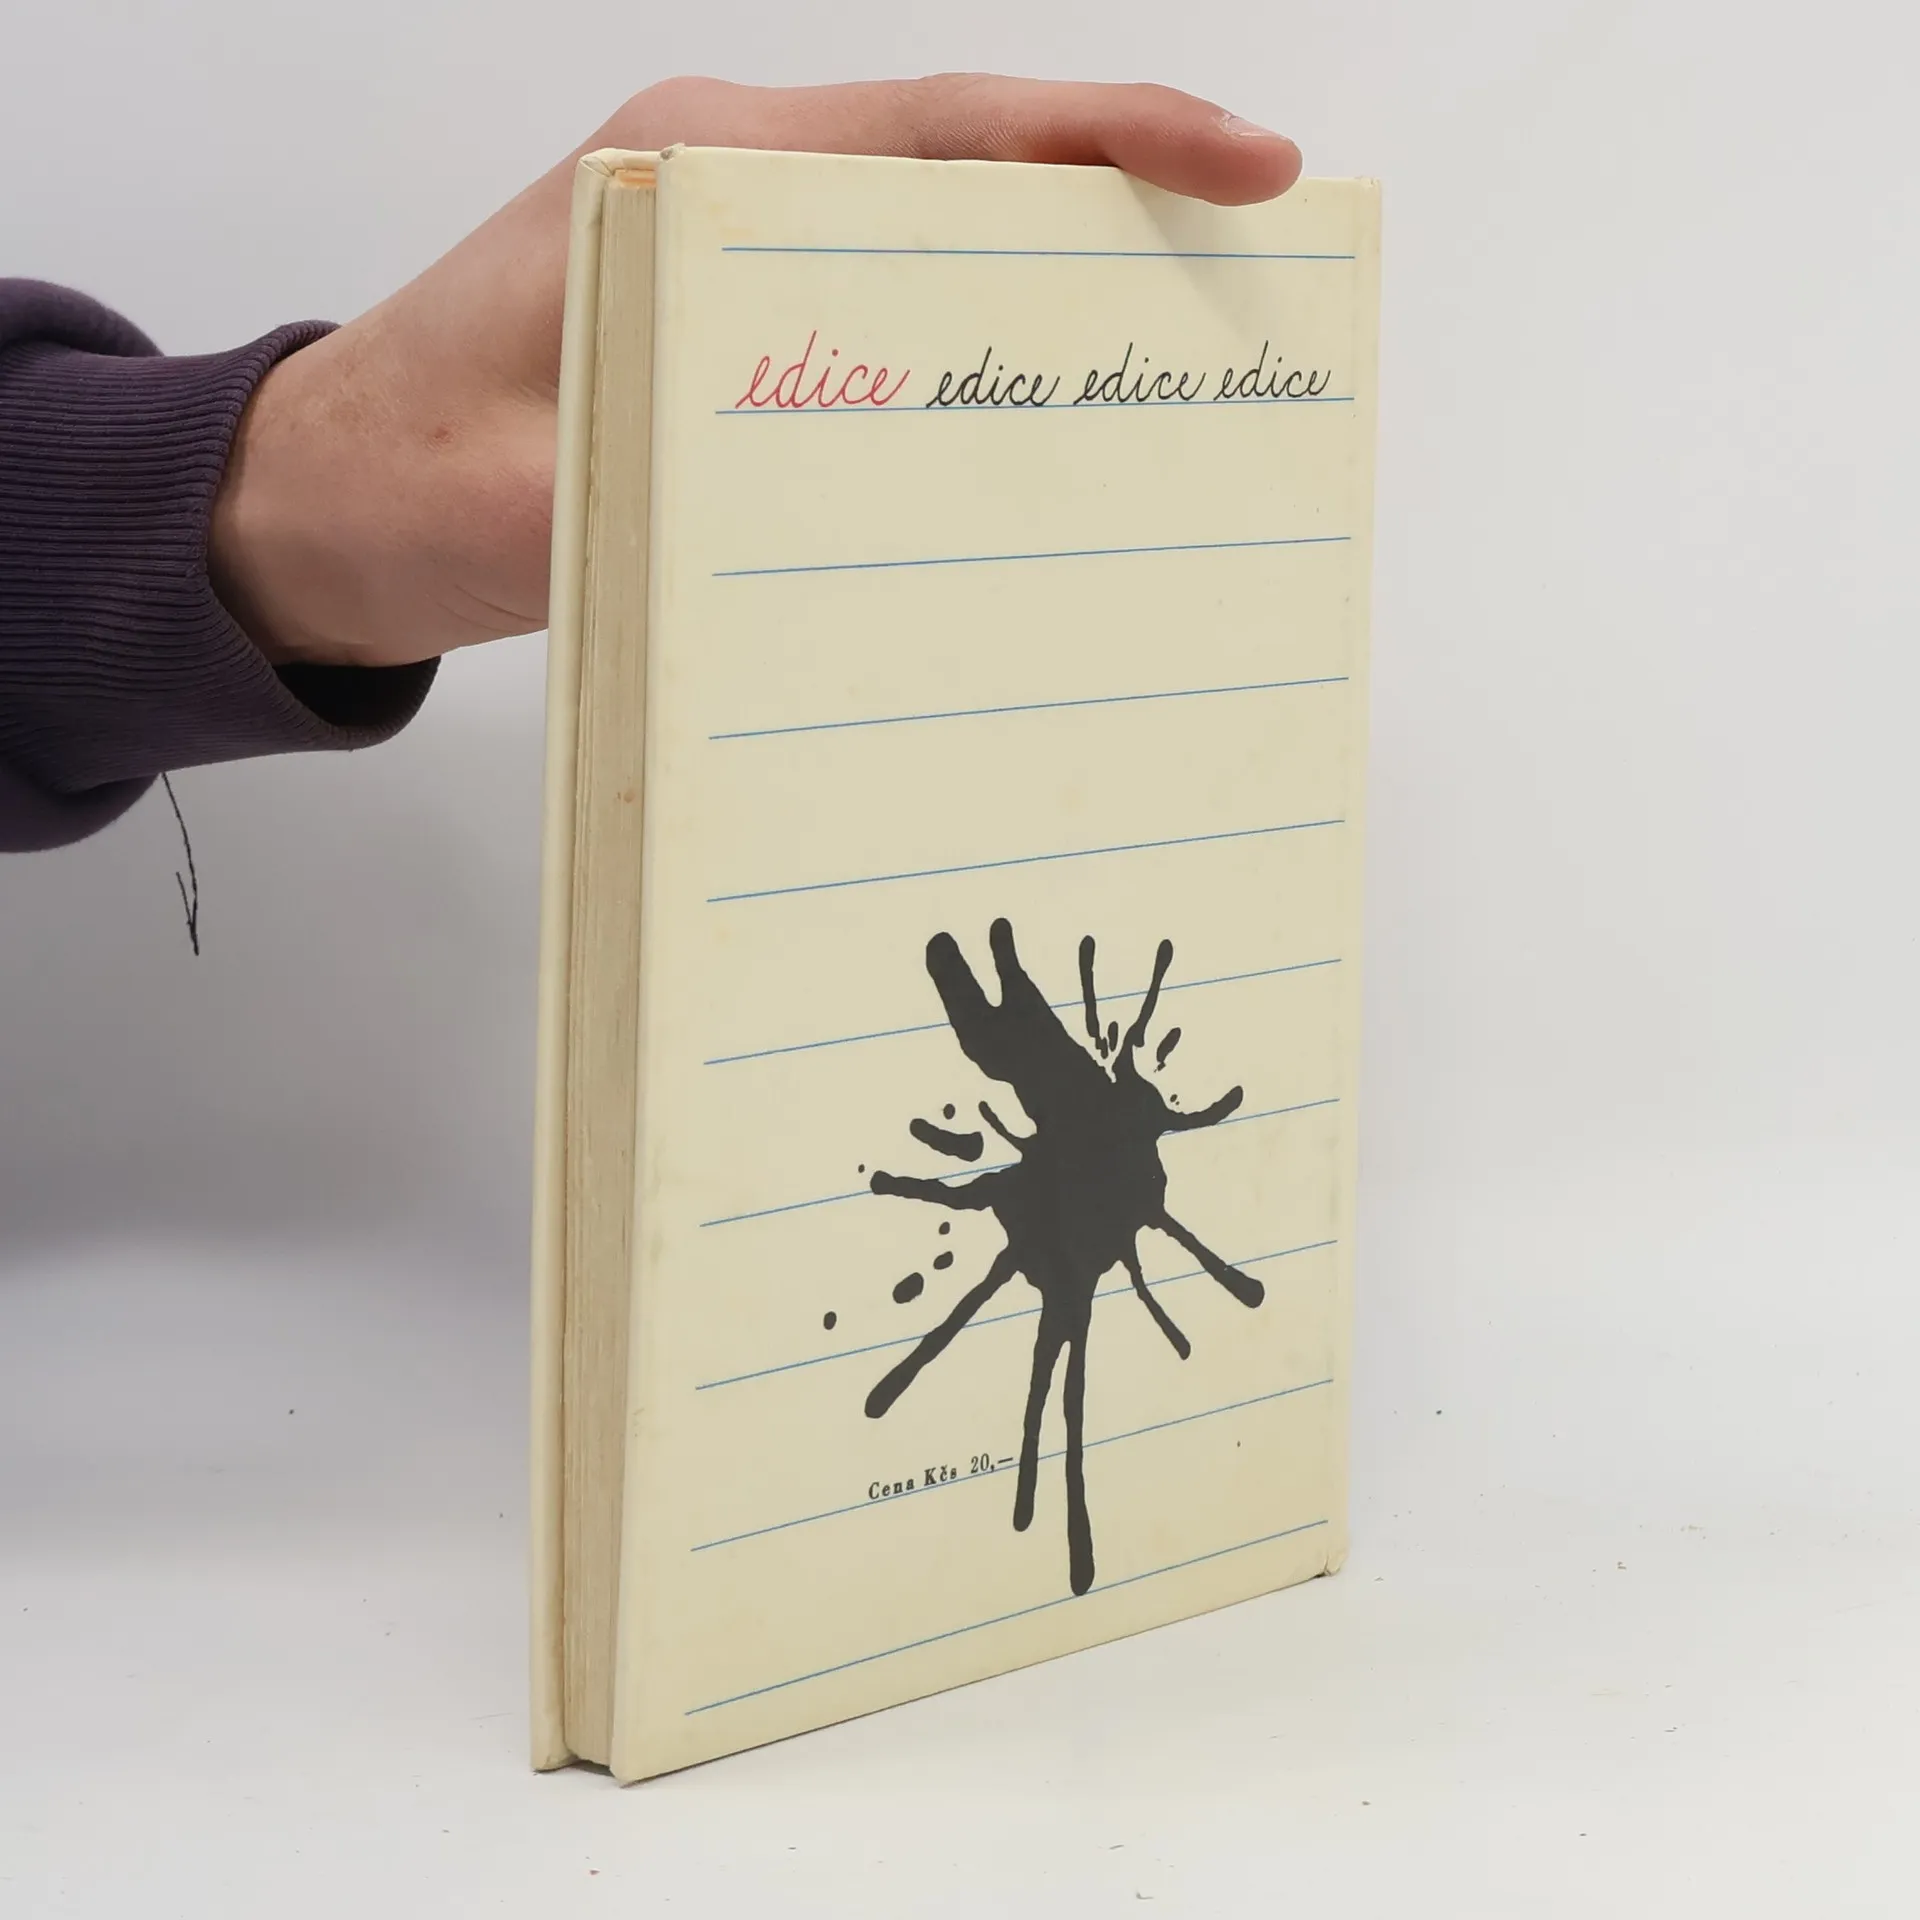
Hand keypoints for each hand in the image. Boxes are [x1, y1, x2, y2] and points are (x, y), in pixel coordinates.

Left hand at [210, 75, 1301, 669]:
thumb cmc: (404, 477)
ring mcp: (727, 259)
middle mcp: (724, 186)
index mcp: (691, 170)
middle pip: (966, 173)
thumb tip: (867, 504)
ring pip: (931, 245)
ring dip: (1048, 288)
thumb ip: (692, 476)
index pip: (944, 131)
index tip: (1243, 161)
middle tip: (1254, 273)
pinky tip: (1028, 426)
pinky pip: (879, 320)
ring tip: (1173, 357)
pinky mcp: (726, 337)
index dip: (1108, 138)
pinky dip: (964, 356)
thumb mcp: (545, 486)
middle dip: (1119, 205)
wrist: (319, 504)